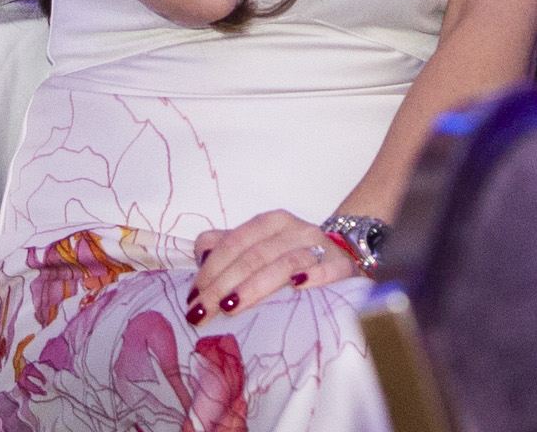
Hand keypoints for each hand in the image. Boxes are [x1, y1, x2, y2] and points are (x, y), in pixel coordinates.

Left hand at [186, 210, 356, 326]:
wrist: (338, 259)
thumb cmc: (288, 259)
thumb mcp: (256, 247)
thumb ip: (225, 246)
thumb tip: (200, 255)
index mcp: (271, 222)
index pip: (236, 242)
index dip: (211, 270)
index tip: (193, 298)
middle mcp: (296, 229)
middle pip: (255, 255)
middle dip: (224, 286)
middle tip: (203, 314)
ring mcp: (321, 247)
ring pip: (285, 263)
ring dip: (255, 286)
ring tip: (232, 308)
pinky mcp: (342, 266)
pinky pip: (329, 269)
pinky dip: (314, 276)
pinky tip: (298, 286)